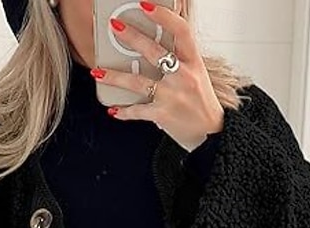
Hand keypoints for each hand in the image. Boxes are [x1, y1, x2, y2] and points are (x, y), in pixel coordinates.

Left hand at [91, 1, 224, 150]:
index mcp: (193, 62)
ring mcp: (172, 95)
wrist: (211, 132)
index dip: (163, 15)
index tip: (146, 5)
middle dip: (132, 37)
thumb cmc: (201, 102)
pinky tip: (114, 110)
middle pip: (154, 51)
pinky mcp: (162, 114)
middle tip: (115, 27)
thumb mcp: (197, 74)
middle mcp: (183, 76)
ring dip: (114, 76)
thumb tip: (162, 38)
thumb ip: (180, 57)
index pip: (181, 31)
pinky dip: (124, 111)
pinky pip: (138, 110)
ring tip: (97, 72)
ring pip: (137, 82)